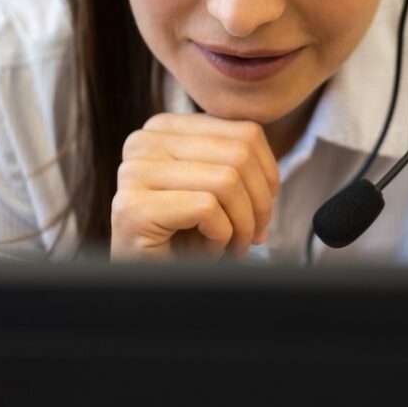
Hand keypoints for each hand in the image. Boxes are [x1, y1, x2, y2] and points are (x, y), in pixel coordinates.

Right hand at [111, 113, 279, 260]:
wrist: (142, 278)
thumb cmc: (180, 235)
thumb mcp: (213, 187)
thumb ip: (238, 165)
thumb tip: (273, 180)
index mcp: (165, 128)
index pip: (246, 132)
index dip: (268, 175)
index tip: (262, 210)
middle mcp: (144, 142)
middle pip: (239, 155)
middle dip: (259, 204)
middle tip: (253, 237)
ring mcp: (134, 173)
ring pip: (227, 181)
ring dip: (241, 225)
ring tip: (231, 247)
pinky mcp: (134, 207)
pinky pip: (206, 208)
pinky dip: (220, 237)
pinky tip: (207, 251)